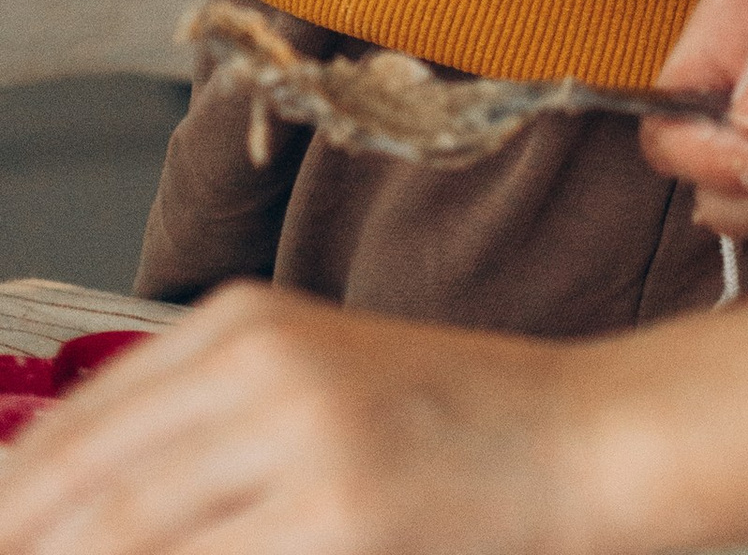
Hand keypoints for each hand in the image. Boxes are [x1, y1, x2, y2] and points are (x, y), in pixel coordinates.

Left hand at [0, 287, 607, 554]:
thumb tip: (72, 513)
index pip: (73, 429)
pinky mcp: (340, 516)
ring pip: (127, 534)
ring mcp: (302, 439)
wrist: (584, 435)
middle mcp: (263, 364)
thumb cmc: (455, 426)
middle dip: (27, 542)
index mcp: (247, 321)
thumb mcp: (316, 391)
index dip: (14, 502)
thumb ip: (203, 436)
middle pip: (83, 489)